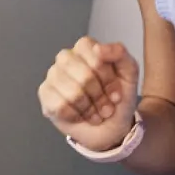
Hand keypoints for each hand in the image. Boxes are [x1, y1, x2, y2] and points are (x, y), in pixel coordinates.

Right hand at [37, 37, 139, 151]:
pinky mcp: (45, 96)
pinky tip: (81, 115)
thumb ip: (119, 53)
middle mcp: (66, 59)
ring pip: (73, 93)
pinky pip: (60, 106)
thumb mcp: (129, 72)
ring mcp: (53, 77)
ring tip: (96, 111)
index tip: (115, 88)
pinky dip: (77, 115)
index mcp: (86, 48)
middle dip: (100, 94)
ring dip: (90, 107)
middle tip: (107, 103)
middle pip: (84, 75)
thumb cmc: (118, 96)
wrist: (111, 126)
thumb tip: (97, 48)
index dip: (106, 74)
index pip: (92, 51)